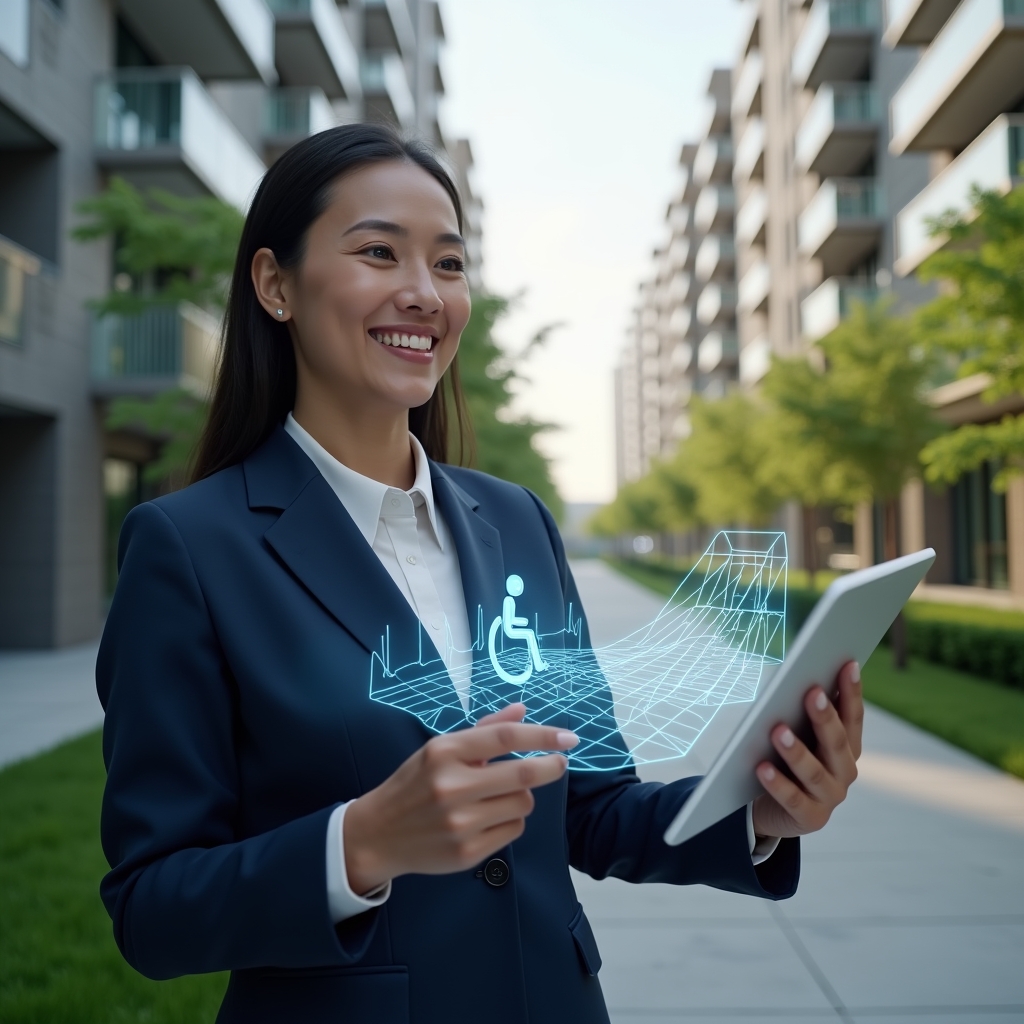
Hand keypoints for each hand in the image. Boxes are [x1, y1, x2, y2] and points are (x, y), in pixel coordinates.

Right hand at [343, 704, 575, 893]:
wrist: (377, 834)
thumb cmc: (414, 783)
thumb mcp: (440, 749)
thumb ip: (485, 730)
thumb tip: (522, 710)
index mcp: (444, 752)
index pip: (505, 738)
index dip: (543, 735)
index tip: (569, 737)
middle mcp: (451, 786)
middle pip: (522, 774)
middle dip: (550, 767)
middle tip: (560, 763)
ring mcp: (460, 822)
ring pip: (522, 804)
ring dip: (523, 796)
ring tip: (503, 795)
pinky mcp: (467, 852)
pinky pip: (512, 830)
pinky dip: (510, 821)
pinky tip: (489, 818)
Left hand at [751, 660, 861, 838]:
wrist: (775, 808)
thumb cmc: (788, 761)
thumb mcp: (800, 736)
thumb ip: (804, 715)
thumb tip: (801, 677)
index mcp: (847, 748)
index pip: (853, 717)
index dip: (852, 692)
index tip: (848, 665)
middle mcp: (844, 772)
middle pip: (837, 743)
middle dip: (825, 717)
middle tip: (812, 693)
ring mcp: (829, 797)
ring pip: (814, 772)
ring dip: (796, 751)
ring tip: (778, 731)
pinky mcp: (810, 818)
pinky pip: (792, 799)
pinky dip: (777, 783)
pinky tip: (761, 767)